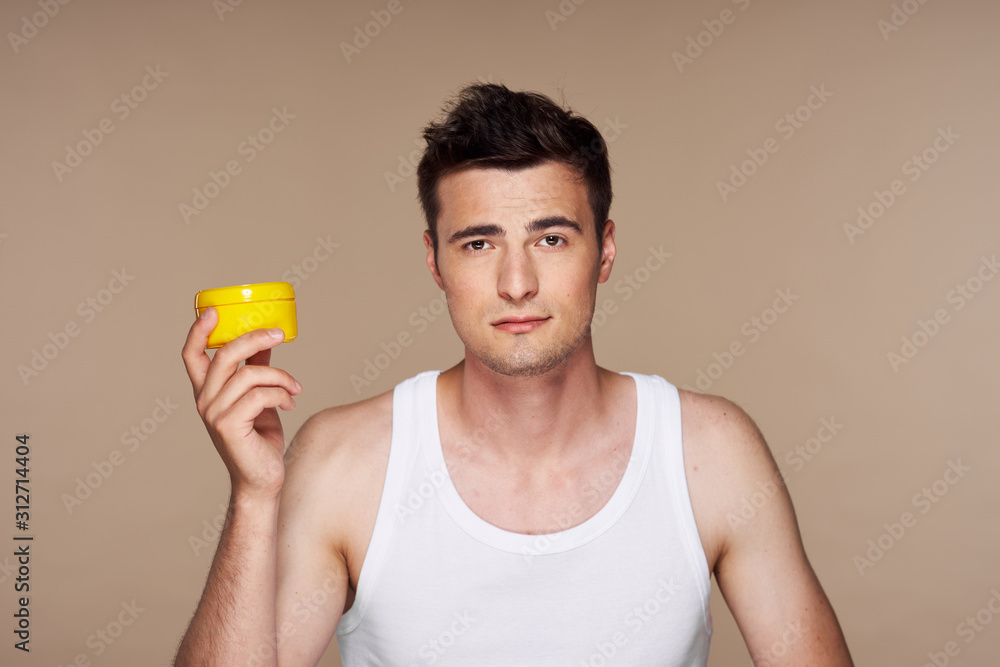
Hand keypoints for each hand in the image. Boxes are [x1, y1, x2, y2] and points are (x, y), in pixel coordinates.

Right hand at [181, 307, 301, 498]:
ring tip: (295, 388)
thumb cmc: (260, 439)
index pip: (191, 354)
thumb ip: (257, 369)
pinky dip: (280, 394)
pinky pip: (259, 394)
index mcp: (207, 391)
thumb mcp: (259, 397)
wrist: (262, 479)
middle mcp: (204, 400)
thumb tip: (267, 339)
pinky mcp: (229, 426)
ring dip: (280, 376)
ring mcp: (214, 414)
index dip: (198, 330)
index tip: (214, 310)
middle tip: (279, 333)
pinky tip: (290, 403)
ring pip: (249, 374)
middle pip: (224, 355)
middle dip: (254, 338)